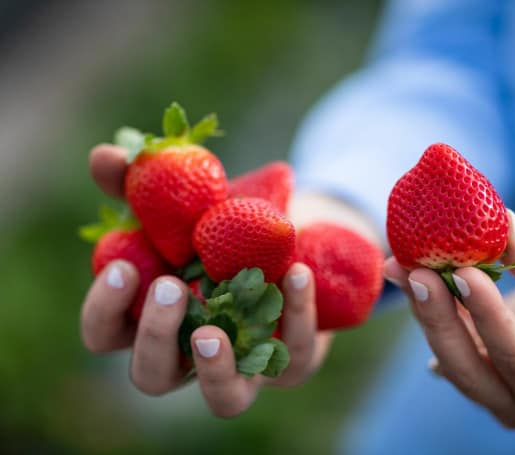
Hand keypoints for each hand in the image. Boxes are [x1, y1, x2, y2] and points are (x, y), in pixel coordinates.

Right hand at [81, 144, 331, 416]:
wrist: (298, 233)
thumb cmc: (228, 224)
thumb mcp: (187, 199)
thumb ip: (143, 182)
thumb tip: (104, 157)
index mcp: (156, 316)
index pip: (105, 335)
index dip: (104, 310)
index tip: (124, 267)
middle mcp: (193, 351)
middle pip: (153, 376)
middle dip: (156, 338)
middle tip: (170, 288)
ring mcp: (244, 363)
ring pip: (224, 399)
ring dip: (215, 371)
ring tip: (214, 331)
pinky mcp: (290, 360)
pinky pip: (292, 356)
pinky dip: (296, 315)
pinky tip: (296, 272)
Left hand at [384, 209, 514, 426]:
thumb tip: (502, 223)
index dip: (488, 315)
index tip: (465, 272)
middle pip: (466, 367)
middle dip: (438, 317)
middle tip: (418, 273)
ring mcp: (487, 390)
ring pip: (445, 353)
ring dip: (422, 308)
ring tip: (400, 266)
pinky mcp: (467, 367)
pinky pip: (442, 338)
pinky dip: (425, 305)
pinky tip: (403, 274)